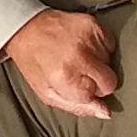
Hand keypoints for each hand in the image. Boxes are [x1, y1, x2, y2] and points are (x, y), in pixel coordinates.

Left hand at [2, 9, 120, 118]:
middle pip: (110, 81)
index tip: (79, 86)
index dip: (90, 93)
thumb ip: (77, 107)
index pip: (99, 95)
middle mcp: (79, 56)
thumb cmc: (34, 63)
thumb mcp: (47, 94)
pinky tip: (83, 46)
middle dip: (99, 82)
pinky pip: (110, 43)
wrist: (25, 29)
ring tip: (78, 57)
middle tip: (82, 74)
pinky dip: (100, 47)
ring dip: (98, 63)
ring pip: (110, 62)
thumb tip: (105, 112)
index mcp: (66, 77)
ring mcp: (87, 38)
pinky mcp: (93, 24)